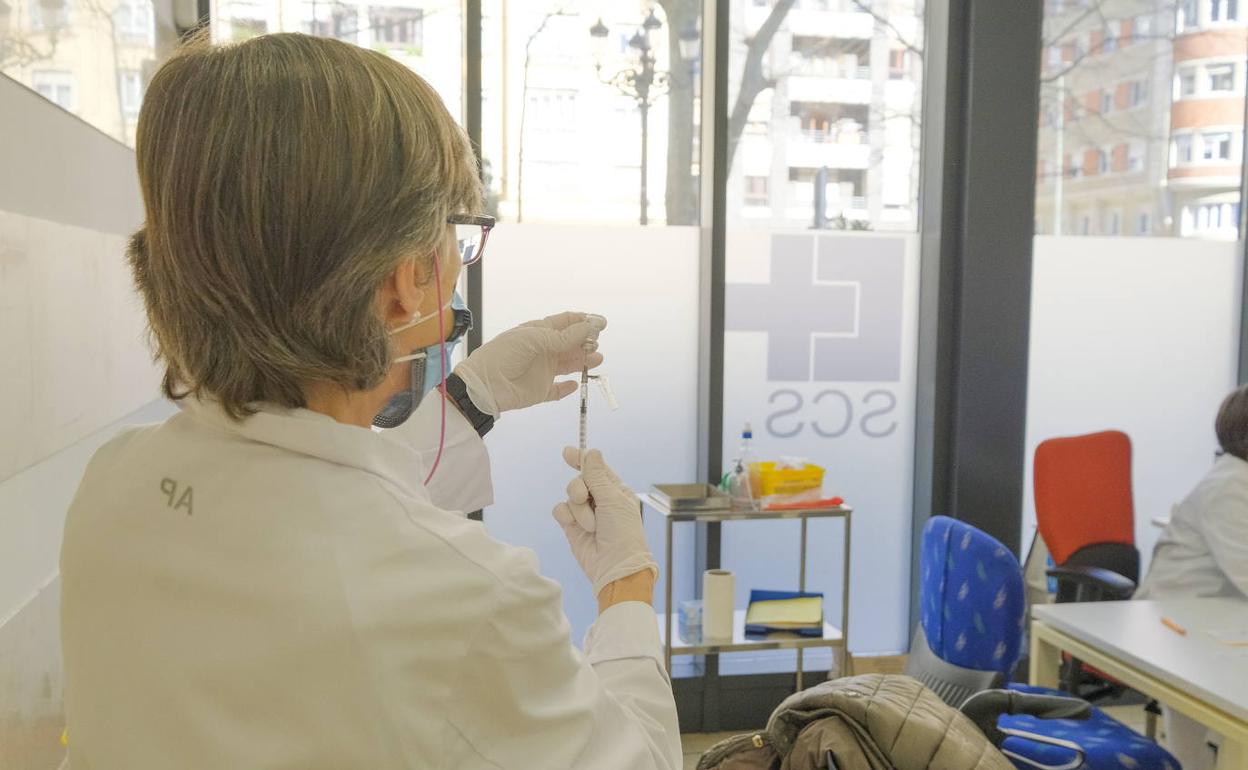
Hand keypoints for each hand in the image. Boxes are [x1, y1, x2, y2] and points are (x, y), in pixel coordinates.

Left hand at [453, 312, 605, 416]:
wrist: (484, 385)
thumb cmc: (504, 355)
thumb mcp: (533, 339)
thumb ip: (562, 337)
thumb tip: (588, 328)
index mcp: (538, 332)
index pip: (564, 323)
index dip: (582, 321)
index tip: (599, 323)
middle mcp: (543, 350)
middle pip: (570, 344)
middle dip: (586, 342)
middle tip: (596, 343)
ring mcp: (542, 371)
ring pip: (569, 365)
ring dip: (584, 361)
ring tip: (597, 359)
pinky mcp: (540, 391)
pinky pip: (558, 390)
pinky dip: (568, 388)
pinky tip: (576, 384)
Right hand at [552, 448, 657, 597]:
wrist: (614, 566)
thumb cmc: (623, 533)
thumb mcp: (613, 500)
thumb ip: (597, 476)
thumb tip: (592, 452)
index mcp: (615, 490)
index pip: (596, 469)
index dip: (581, 459)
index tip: (567, 452)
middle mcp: (600, 500)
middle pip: (579, 480)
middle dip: (579, 488)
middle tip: (584, 498)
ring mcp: (585, 513)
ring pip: (569, 496)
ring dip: (579, 509)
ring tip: (592, 526)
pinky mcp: (572, 526)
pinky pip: (560, 510)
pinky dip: (566, 516)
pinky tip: (574, 526)